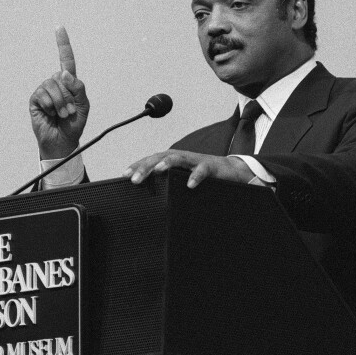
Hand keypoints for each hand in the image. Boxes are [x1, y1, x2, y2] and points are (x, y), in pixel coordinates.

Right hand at [29, 26, 89, 158]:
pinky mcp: (35, 99)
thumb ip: (78, 88)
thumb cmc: (74, 123)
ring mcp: (44, 90)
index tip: (59, 27)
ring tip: (61, 114)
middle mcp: (55, 83)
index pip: (66, 60)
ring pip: (52, 86)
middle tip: (70, 111)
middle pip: (61, 78)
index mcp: (69, 82)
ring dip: (60, 103)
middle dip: (68, 96)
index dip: (63, 44)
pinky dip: (49, 106)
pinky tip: (50, 114)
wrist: (62, 141)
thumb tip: (63, 73)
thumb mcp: (84, 105)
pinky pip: (42, 95)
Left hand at [123, 150, 254, 187]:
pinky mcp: (211, 167)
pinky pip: (202, 171)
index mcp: (172, 161)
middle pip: (160, 157)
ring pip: (178, 158)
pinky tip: (189, 184)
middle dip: (146, 166)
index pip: (151, 160)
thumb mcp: (182, 178)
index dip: (137, 166)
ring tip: (157, 170)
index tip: (124, 175)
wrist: (232, 172)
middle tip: (134, 178)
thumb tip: (147, 197)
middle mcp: (182, 158)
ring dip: (166, 163)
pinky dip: (195, 176)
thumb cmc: (203, 176)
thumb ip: (167, 184)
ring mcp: (196, 161)